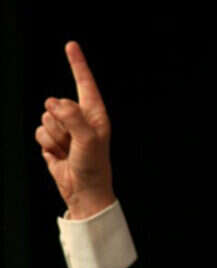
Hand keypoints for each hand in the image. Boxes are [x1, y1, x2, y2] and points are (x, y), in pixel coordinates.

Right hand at [35, 41, 115, 218]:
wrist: (83, 191)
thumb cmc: (93, 166)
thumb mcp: (88, 139)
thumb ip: (72, 117)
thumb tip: (53, 103)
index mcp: (95, 114)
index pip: (85, 83)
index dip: (77, 64)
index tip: (71, 45)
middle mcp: (80, 118)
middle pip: (56, 104)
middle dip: (60, 124)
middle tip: (73, 143)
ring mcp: (65, 129)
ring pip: (45, 118)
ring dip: (54, 137)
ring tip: (68, 151)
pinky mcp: (52, 140)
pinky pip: (38, 132)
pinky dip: (46, 144)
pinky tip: (58, 155)